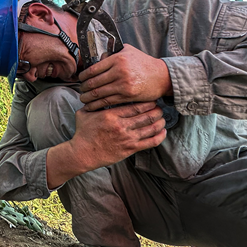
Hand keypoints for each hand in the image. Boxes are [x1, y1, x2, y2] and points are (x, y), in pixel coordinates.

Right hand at [46, 102, 165, 187]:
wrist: (82, 153)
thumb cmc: (83, 133)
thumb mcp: (84, 114)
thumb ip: (92, 103)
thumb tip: (95, 93)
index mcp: (111, 115)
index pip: (136, 106)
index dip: (148, 102)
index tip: (152, 100)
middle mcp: (122, 126)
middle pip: (147, 116)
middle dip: (157, 110)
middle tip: (160, 107)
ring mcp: (127, 138)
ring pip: (151, 128)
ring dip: (160, 122)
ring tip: (163, 118)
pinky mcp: (130, 149)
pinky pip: (151, 142)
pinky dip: (160, 136)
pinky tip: (163, 132)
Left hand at [78, 44, 172, 110]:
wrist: (162, 76)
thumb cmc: (143, 63)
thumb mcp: (128, 51)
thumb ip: (112, 53)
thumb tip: (97, 58)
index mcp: (117, 59)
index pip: (93, 69)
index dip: (83, 76)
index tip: (80, 79)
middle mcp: (119, 71)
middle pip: (93, 82)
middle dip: (83, 88)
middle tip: (80, 91)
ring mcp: (123, 85)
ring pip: (98, 93)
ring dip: (88, 98)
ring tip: (83, 99)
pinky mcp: (127, 96)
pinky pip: (107, 101)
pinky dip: (97, 105)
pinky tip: (91, 106)